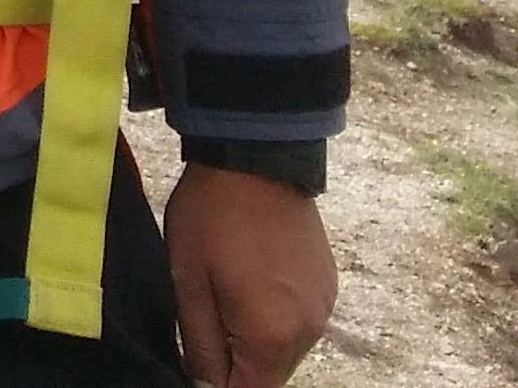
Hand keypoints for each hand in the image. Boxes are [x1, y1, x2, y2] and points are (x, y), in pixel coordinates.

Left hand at [164, 165, 336, 385]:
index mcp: (271, 337)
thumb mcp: (189, 281)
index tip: (202, 361)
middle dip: (238, 363)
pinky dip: (278, 314)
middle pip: (270, 375)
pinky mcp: (328, 284)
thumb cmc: (213, 214)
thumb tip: (205, 384)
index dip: (221, 385)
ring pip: (287, 349)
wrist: (254, 153)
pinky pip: (301, 320)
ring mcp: (323, 307)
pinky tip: (255, 278)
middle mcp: (308, 330)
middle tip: (210, 317)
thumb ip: (199, 347)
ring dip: (259, 338)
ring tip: (231, 290)